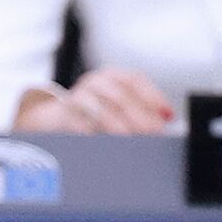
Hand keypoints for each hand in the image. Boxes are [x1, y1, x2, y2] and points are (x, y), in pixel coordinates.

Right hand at [14, 67, 177, 136]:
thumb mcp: (116, 105)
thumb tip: (166, 123)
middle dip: (140, 117)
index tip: (167, 115)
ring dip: (120, 127)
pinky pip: (83, 126)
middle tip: (154, 133)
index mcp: (111, 76)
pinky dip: (98, 136)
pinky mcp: (64, 116)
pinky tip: (109, 144)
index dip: (153, 97)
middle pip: (120, 97)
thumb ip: (140, 111)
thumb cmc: (94, 113)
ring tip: (133, 140)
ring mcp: (77, 98)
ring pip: (102, 110)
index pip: (134, 80)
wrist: (54, 118)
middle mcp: (94, 83)